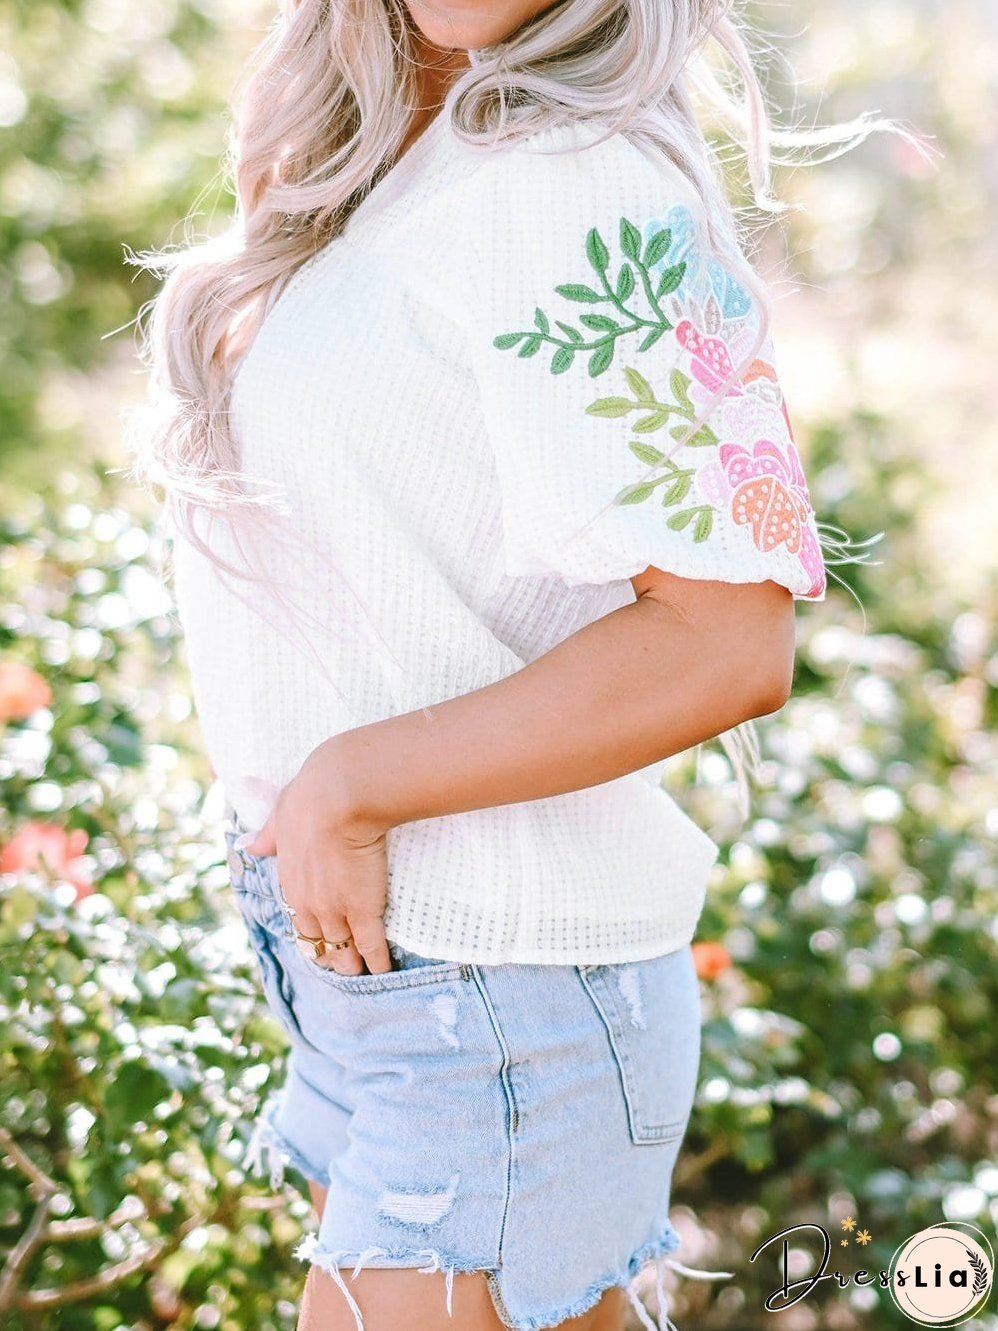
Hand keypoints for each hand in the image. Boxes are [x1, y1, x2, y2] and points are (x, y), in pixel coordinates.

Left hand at [240, 739, 393, 975]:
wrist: (338, 798)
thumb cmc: (310, 797)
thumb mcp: (280, 813)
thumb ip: (269, 834)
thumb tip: (250, 843)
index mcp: (289, 880)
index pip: (296, 917)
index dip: (308, 932)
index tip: (316, 941)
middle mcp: (309, 903)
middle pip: (317, 941)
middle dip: (328, 955)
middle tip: (341, 965)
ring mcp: (336, 909)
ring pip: (342, 948)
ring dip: (351, 962)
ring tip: (361, 972)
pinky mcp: (363, 909)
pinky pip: (371, 944)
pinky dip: (378, 960)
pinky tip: (384, 970)